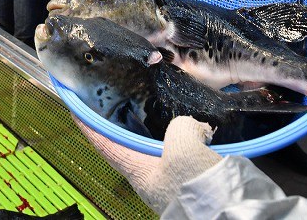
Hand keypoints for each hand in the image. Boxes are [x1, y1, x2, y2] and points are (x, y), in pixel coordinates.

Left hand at [75, 115, 221, 213]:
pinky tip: (199, 129)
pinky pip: (186, 151)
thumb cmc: (200, 191)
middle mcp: (151, 177)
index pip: (102, 141)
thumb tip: (190, 125)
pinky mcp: (194, 180)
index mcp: (137, 171)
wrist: (233, 215)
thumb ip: (180, 127)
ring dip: (162, 126)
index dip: (86, 122)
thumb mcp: (184, 148)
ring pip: (160, 145)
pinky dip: (189, 137)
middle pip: (129, 142)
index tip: (73, 105)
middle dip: (125, 120)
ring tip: (164, 104)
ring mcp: (172, 180)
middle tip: (121, 97)